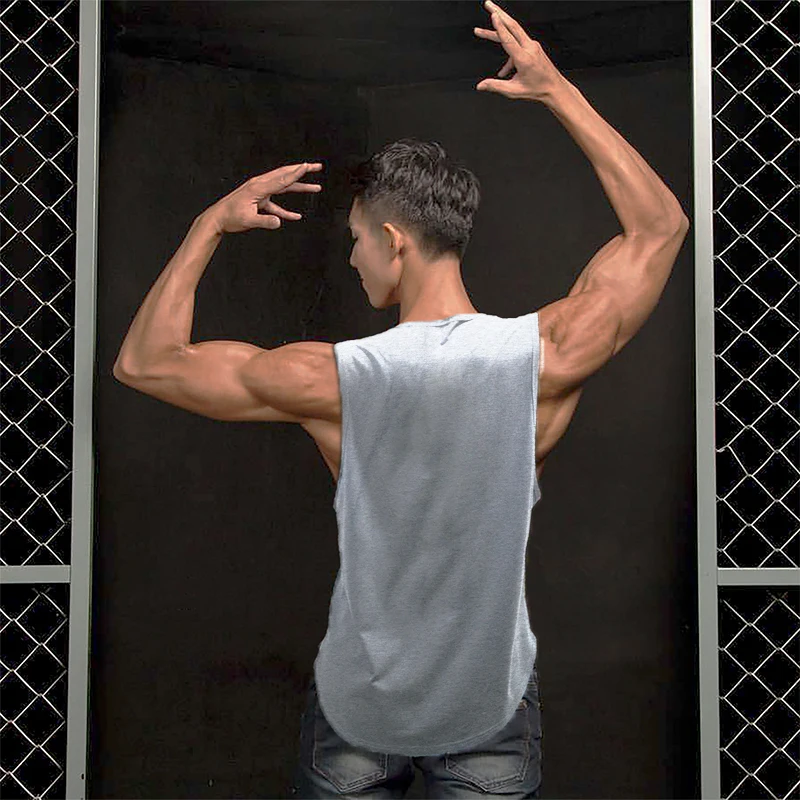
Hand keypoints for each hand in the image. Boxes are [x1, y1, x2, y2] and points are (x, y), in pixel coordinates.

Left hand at [206, 162, 322, 233]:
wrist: (218, 218)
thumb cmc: (230, 217)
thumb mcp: (248, 220)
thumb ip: (264, 221)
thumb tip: (279, 222)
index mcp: (258, 187)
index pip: (282, 179)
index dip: (296, 173)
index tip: (308, 166)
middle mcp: (260, 186)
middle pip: (285, 175)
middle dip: (302, 170)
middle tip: (317, 166)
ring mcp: (261, 192)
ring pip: (284, 187)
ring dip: (300, 187)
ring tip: (316, 187)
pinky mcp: (260, 201)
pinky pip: (277, 205)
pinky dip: (286, 210)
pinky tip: (296, 216)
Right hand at [473, 0, 562, 101]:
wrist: (554, 88)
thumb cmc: (537, 90)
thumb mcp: (514, 91)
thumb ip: (495, 86)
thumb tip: (480, 86)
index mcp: (524, 59)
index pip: (509, 39)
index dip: (500, 27)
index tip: (494, 15)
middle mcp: (529, 48)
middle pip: (512, 26)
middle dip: (499, 13)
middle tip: (488, 4)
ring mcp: (532, 46)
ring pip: (513, 32)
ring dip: (497, 29)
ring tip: (479, 32)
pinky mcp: (533, 47)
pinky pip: (517, 45)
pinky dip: (507, 55)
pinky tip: (504, 71)